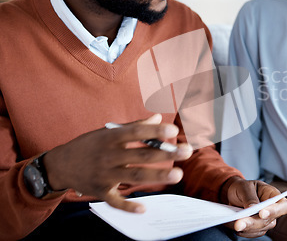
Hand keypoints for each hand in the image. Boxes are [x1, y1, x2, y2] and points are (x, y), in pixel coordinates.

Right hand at [42, 114, 192, 212]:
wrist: (60, 164)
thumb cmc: (89, 145)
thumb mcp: (106, 131)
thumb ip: (133, 126)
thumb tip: (157, 117)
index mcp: (111, 138)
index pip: (136, 133)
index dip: (155, 131)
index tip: (174, 131)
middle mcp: (108, 156)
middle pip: (142, 155)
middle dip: (166, 154)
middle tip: (187, 152)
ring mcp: (105, 175)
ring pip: (135, 177)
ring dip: (157, 176)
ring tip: (177, 174)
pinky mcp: (100, 191)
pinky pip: (116, 201)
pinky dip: (128, 206)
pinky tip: (144, 208)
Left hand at [222, 177, 286, 237]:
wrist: (233, 194)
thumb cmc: (242, 187)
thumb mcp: (244, 187)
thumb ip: (249, 197)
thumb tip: (252, 209)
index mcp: (273, 195)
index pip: (283, 205)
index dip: (275, 211)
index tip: (261, 213)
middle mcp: (272, 209)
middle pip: (270, 221)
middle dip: (254, 223)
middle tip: (238, 223)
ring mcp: (266, 220)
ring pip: (261, 229)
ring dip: (248, 228)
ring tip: (235, 225)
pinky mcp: (258, 227)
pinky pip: (254, 233)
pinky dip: (244, 232)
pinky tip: (235, 227)